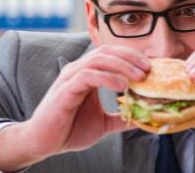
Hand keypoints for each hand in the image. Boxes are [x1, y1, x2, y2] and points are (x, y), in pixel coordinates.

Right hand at [0, 45, 150, 170]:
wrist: (43, 143)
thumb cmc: (69, 129)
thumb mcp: (102, 122)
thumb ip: (120, 116)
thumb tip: (141, 117)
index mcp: (87, 73)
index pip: (111, 54)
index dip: (132, 56)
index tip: (150, 66)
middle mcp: (78, 70)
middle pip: (107, 51)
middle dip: (131, 57)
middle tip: (149, 69)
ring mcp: (70, 78)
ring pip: (98, 60)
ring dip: (122, 66)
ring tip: (139, 77)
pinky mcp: (65, 90)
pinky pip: (88, 76)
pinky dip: (107, 78)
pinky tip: (121, 86)